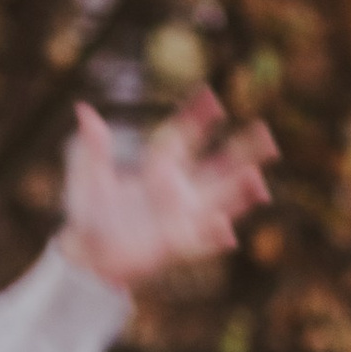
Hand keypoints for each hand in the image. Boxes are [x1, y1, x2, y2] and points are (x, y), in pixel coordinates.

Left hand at [58, 88, 274, 288]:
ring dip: (239, 193)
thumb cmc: (89, 214)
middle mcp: (179, 190)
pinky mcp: (177, 246)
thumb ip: (92, 148)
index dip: (197, 116)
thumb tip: (84, 112)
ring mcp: (182, 218)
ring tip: (258, 181)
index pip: (184, 135)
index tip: (210, 96)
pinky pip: (201, 243)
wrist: (88, 255)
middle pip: (219, 166)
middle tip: (266, 132)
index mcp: (160, 167)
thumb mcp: (88, 178)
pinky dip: (214, 238)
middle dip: (242, 150)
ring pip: (220, 201)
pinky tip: (228, 233)